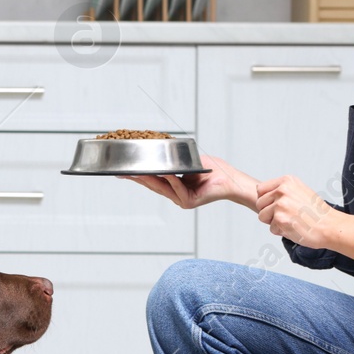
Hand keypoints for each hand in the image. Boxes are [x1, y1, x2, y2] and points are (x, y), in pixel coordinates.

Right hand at [117, 154, 258, 210]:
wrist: (230, 180)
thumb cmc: (213, 171)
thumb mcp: (188, 164)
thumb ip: (175, 163)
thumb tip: (160, 151)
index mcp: (174, 187)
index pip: (153, 181)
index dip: (139, 176)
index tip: (124, 171)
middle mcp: (176, 195)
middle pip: (153, 185)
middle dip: (138, 178)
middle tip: (123, 172)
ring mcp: (181, 200)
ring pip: (162, 187)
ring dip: (149, 178)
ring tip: (137, 171)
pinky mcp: (189, 201)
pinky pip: (176, 187)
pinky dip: (170, 179)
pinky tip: (164, 172)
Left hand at [256, 174, 353, 251]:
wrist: (331, 226)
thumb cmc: (318, 213)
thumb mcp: (300, 191)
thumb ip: (282, 191)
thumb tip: (261, 193)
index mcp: (287, 181)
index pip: (260, 189)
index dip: (266, 200)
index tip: (278, 205)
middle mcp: (282, 190)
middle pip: (259, 204)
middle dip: (269, 212)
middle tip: (287, 215)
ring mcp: (280, 204)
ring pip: (262, 217)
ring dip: (274, 222)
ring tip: (291, 221)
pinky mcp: (280, 219)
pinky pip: (271, 229)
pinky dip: (281, 231)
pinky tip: (295, 228)